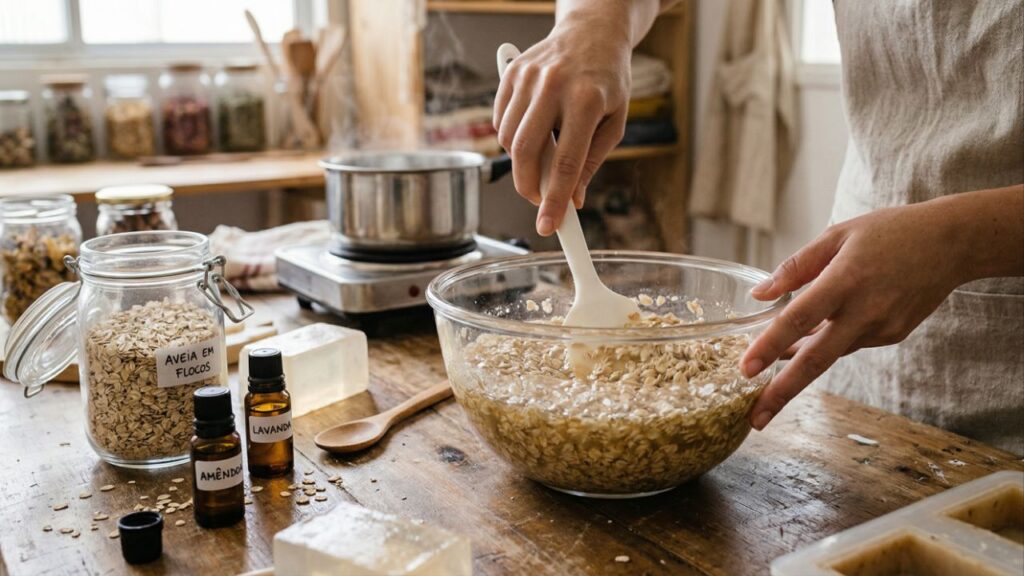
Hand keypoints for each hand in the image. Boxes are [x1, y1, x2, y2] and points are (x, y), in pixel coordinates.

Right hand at [493, 17, 630, 235]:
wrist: (592, 32)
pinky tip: (531, 133)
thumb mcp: (613, 122)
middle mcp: (553, 86)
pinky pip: (500, 121)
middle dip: (529, 187)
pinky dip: (510, 139)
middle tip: (539, 199)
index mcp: (586, 100)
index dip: (556, 200)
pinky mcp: (511, 74)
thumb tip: (573, 199)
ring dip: (520, 162)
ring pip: (509, 140)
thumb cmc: (607, 79)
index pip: (566, 163)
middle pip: (527, 153)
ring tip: (542, 158)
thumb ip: (591, 162)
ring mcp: (528, 77)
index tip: (549, 226)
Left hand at [741, 200, 971, 430]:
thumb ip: (796, 266)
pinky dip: (827, 346)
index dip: (770, 345)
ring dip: (798, 368)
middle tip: (755, 419)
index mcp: (845, 280)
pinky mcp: (892, 335)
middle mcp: (864, 311)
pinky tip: (810, 342)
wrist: (953, 243)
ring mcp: (881, 328)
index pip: (799, 319)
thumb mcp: (837, 235)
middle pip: (817, 360)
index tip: (745, 370)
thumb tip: (760, 294)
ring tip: (768, 382)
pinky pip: (849, 344)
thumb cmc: (891, 232)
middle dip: (782, 393)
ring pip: (830, 354)